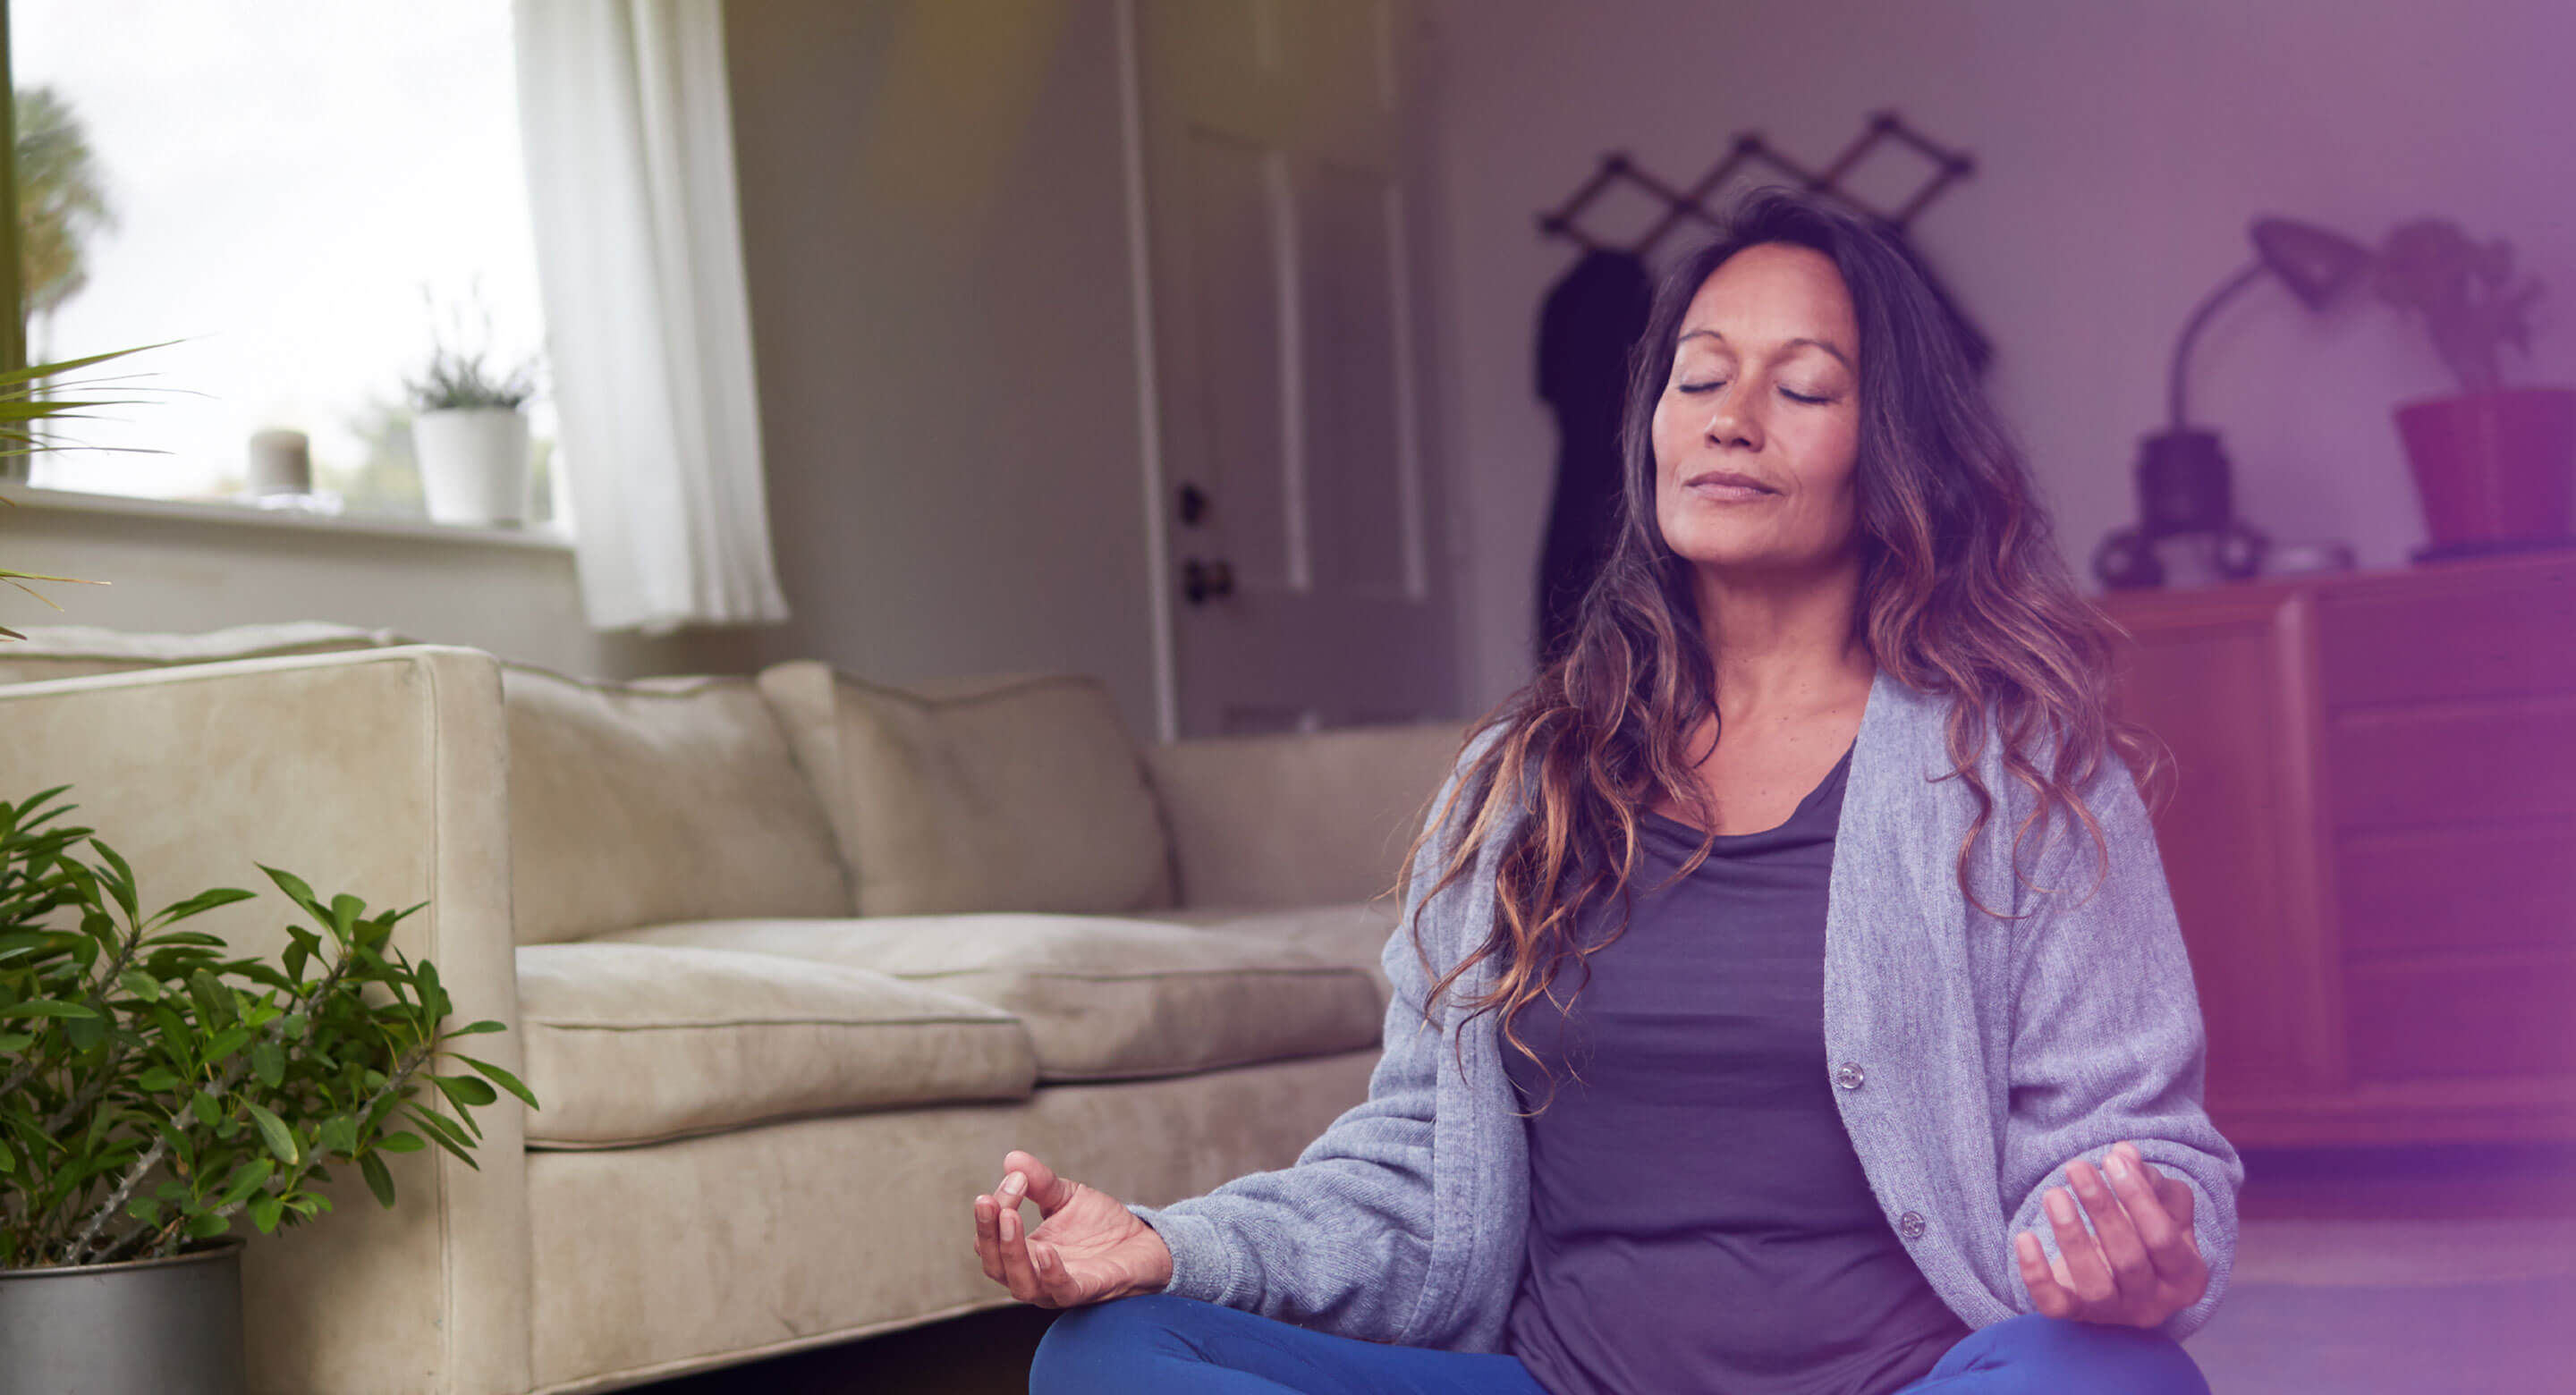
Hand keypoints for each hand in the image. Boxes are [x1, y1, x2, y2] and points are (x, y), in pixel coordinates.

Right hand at [972, 1149, 1172, 1307]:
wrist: (1145, 1241)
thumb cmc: (1101, 1224)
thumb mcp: (1066, 1196)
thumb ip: (1039, 1182)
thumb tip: (1012, 1159)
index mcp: (1024, 1253)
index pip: (992, 1238)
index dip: (993, 1211)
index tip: (1014, 1178)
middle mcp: (1034, 1275)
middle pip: (995, 1267)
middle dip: (989, 1233)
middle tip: (988, 1201)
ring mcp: (1058, 1287)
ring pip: (1022, 1285)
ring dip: (1011, 1252)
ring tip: (1010, 1217)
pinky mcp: (1088, 1290)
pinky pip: (1062, 1290)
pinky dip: (1051, 1272)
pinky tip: (1045, 1249)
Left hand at [2013, 1139, 2208, 1327]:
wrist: (2121, 1281)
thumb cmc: (2145, 1234)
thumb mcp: (2161, 1207)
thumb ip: (2149, 1180)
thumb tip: (2124, 1152)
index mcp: (2186, 1275)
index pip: (2163, 1238)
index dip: (2138, 1198)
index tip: (2111, 1160)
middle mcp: (2155, 1303)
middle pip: (2128, 1259)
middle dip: (2101, 1208)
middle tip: (2076, 1167)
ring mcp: (2115, 1314)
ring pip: (2094, 1284)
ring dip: (2071, 1236)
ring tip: (2053, 1194)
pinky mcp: (2076, 1317)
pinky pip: (2054, 1304)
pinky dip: (2036, 1273)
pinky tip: (2024, 1237)